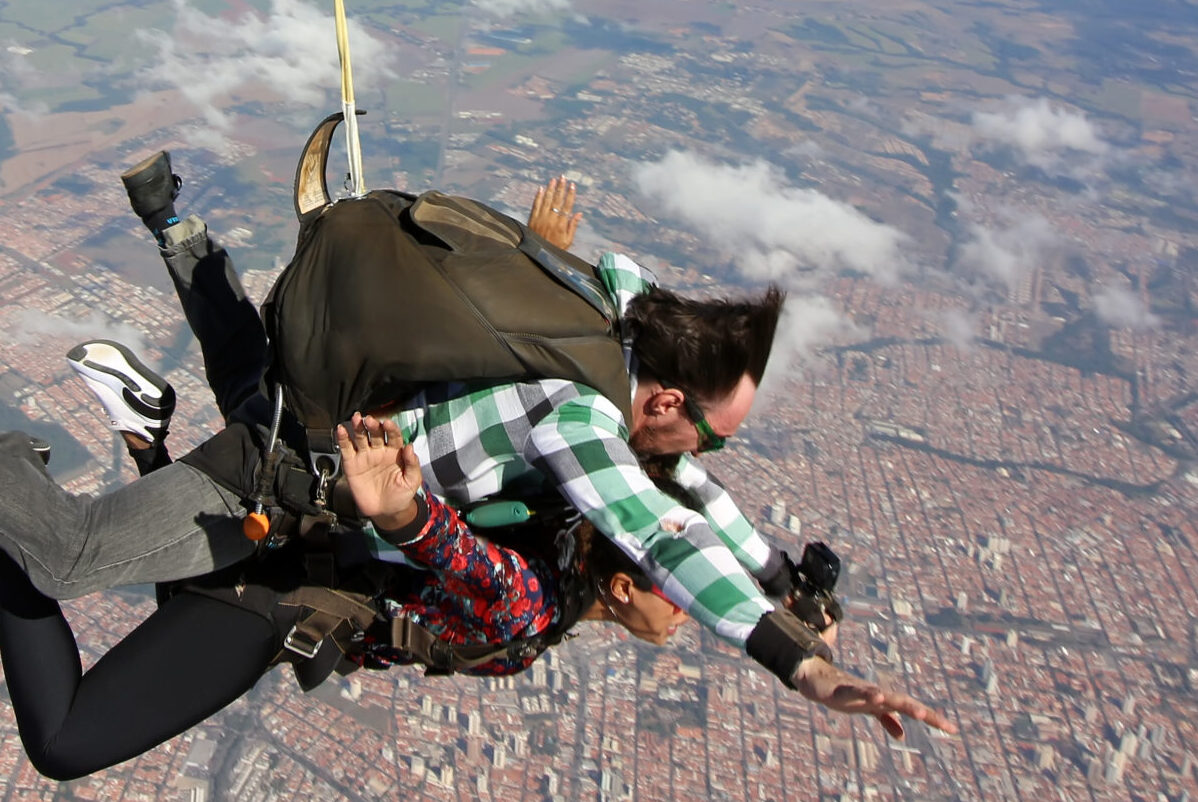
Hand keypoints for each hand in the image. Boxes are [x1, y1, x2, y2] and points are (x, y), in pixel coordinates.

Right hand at [336, 412, 422, 530]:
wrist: (385, 512)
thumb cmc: (401, 495)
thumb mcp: (412, 481)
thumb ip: (412, 465)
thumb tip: (410, 447)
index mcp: (395, 452)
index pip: (393, 436)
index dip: (390, 428)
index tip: (387, 423)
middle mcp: (379, 451)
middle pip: (375, 433)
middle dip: (373, 425)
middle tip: (370, 420)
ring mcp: (365, 456)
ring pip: (360, 437)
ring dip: (358, 427)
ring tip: (356, 418)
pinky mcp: (352, 464)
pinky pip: (347, 449)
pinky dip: (343, 438)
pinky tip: (341, 430)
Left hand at [527, 175, 582, 249]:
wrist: (537, 255)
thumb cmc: (555, 249)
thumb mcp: (568, 241)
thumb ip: (573, 226)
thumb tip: (579, 213)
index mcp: (561, 225)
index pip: (567, 206)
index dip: (570, 194)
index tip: (572, 185)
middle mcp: (551, 220)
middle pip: (557, 200)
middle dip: (561, 188)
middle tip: (563, 178)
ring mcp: (540, 219)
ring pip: (546, 200)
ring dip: (550, 189)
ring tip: (553, 180)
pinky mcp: (532, 219)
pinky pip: (536, 205)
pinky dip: (538, 196)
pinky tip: (541, 189)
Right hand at [792, 657, 957, 739]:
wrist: (818, 679)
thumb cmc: (846, 693)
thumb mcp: (869, 710)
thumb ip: (886, 720)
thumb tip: (902, 735)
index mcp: (885, 700)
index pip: (912, 709)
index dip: (932, 718)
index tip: (953, 729)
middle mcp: (877, 694)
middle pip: (905, 703)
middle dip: (923, 713)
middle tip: (944, 725)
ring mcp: (862, 691)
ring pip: (886, 697)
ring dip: (902, 704)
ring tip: (919, 713)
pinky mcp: (844, 691)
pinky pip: (858, 693)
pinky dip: (869, 695)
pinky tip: (878, 697)